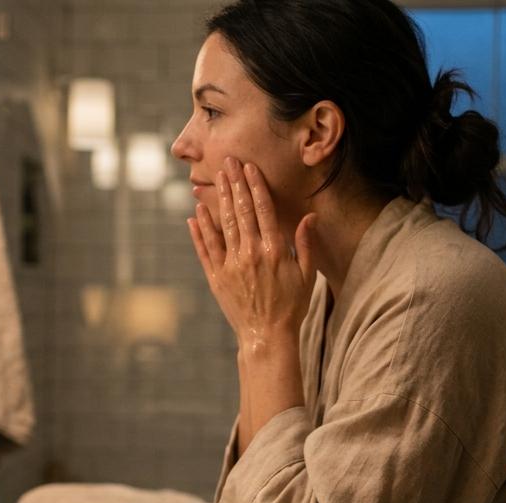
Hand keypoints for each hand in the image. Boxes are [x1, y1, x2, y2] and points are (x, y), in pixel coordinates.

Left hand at [187, 157, 317, 354]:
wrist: (267, 336)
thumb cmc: (291, 306)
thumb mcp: (307, 275)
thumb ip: (305, 244)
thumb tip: (310, 216)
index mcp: (274, 251)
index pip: (262, 210)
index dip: (255, 186)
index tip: (249, 167)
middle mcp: (250, 254)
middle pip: (241, 211)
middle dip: (235, 184)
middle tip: (228, 162)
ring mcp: (230, 266)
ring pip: (223, 225)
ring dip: (219, 199)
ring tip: (216, 178)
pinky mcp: (216, 277)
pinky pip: (205, 249)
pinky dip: (200, 230)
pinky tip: (195, 213)